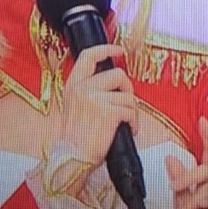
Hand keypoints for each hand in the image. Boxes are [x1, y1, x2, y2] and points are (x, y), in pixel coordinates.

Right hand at [56, 44, 137, 165]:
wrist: (72, 159)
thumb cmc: (76, 138)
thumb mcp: (75, 106)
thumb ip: (89, 90)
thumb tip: (114, 82)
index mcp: (73, 85)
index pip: (89, 56)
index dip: (106, 49)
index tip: (119, 50)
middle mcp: (82, 89)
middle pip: (118, 74)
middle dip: (128, 88)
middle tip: (126, 103)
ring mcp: (95, 99)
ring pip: (128, 96)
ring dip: (132, 111)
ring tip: (126, 123)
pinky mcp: (108, 112)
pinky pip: (131, 110)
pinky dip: (134, 122)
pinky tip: (128, 130)